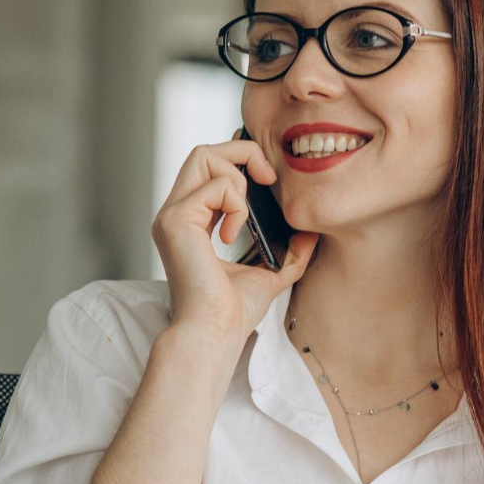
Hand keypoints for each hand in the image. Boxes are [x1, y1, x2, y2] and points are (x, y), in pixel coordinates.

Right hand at [151, 130, 318, 347]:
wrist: (215, 332)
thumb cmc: (233, 311)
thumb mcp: (270, 273)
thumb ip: (290, 252)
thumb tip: (311, 232)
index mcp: (192, 220)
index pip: (208, 166)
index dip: (240, 159)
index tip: (268, 179)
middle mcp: (177, 213)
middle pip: (203, 150)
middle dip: (242, 152)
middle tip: (267, 179)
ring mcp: (172, 214)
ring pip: (204, 155)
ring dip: (238, 179)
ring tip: (243, 218)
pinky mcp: (177, 220)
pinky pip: (215, 185)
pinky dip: (235, 204)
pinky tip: (232, 234)